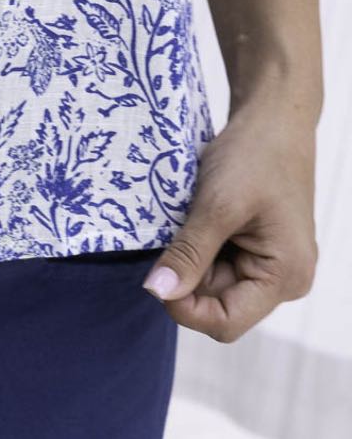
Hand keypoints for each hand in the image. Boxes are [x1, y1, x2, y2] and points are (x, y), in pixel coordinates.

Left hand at [141, 95, 319, 341]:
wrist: (274, 116)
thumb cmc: (255, 155)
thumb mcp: (217, 204)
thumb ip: (189, 253)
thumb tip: (156, 292)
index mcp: (284, 277)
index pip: (225, 322)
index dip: (185, 307)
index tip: (155, 275)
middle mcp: (284, 279)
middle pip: (218, 301)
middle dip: (187, 273)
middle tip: (171, 231)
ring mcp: (271, 262)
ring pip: (214, 279)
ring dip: (192, 255)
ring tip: (186, 217)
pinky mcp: (258, 246)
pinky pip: (220, 259)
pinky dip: (200, 243)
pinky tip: (195, 215)